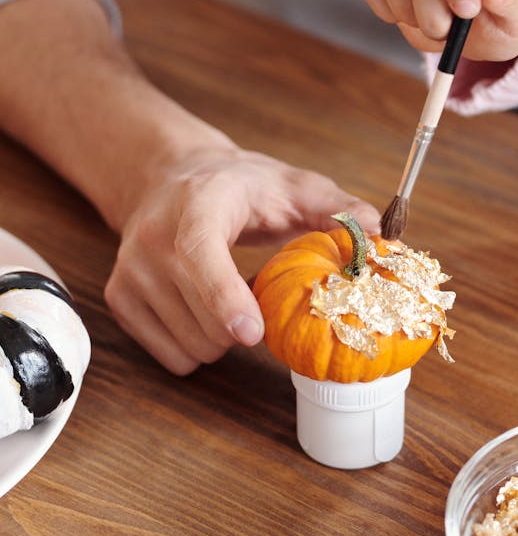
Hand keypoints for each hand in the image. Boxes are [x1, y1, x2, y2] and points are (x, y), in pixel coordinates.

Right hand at [105, 145, 379, 374]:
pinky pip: (171, 356)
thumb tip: (379, 232)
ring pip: (191, 345)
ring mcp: (130, 271)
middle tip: (259, 292)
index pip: (200, 255)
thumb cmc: (240, 186)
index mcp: (197, 204)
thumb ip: (336, 208)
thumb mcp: (291, 185)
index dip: (224, 297)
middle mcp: (152, 238)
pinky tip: (206, 309)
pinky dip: (198, 345)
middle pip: (202, 319)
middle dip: (246, 324)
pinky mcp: (120, 298)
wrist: (168, 178)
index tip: (252, 331)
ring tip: (231, 295)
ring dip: (224, 337)